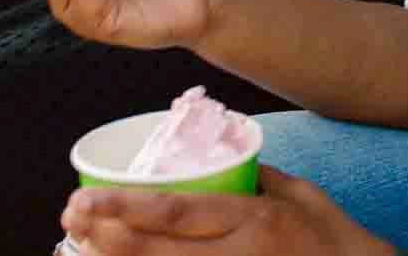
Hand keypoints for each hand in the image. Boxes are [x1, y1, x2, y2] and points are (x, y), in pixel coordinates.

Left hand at [60, 165, 396, 255]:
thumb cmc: (337, 240)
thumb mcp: (302, 195)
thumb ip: (258, 179)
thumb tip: (219, 160)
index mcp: (255, 221)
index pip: (176, 212)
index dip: (124, 208)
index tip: (84, 199)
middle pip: (157, 251)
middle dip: (106, 237)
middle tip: (70, 219)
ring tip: (81, 249)